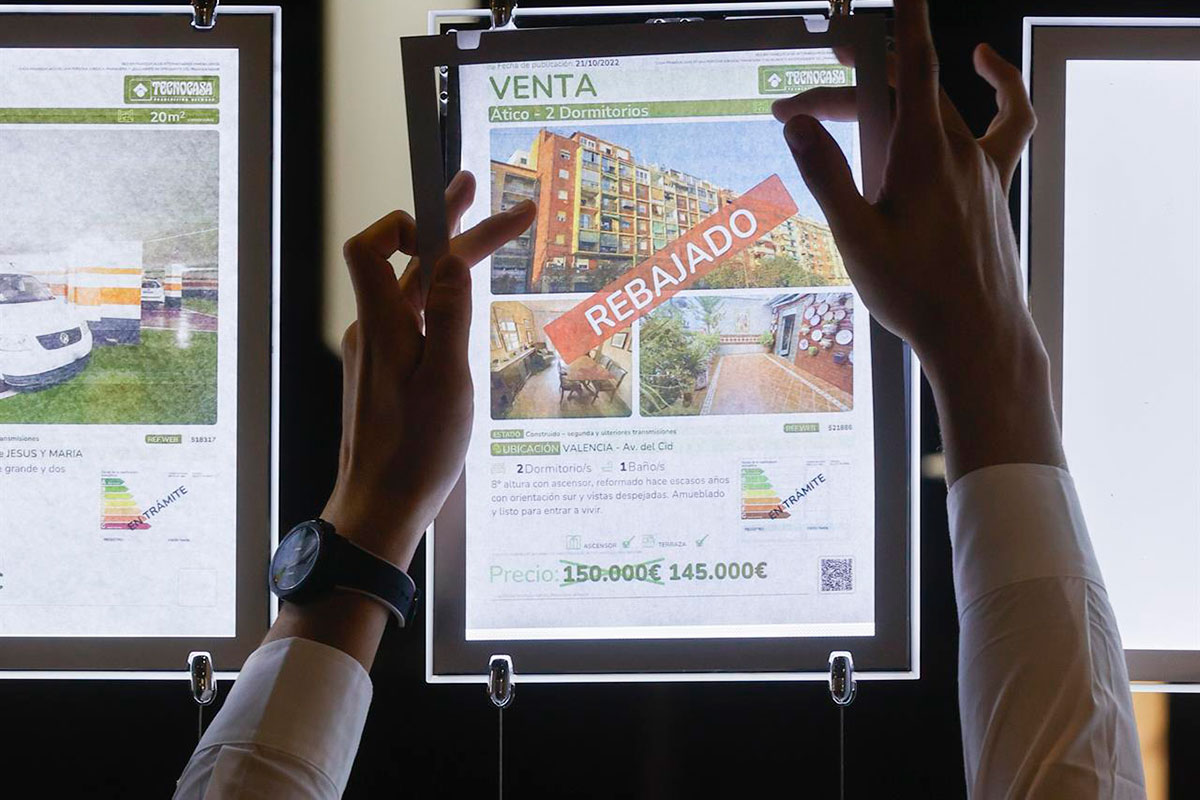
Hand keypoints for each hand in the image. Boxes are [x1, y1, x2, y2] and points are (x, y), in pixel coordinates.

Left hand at [322, 171, 535, 566]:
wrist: (379, 509)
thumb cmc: (414, 454)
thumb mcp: (446, 382)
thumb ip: (449, 316)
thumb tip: (451, 260)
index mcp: (383, 327)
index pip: (373, 247)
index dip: (406, 222)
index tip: (453, 211)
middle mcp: (374, 332)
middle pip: (404, 263)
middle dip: (446, 227)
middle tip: (482, 193)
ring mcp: (378, 354)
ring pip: (412, 293)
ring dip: (447, 264)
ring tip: (488, 238)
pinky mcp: (386, 376)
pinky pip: (413, 323)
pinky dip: (440, 302)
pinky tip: (466, 311)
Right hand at [773, 0, 1062, 482]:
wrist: (977, 335)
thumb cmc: (915, 294)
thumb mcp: (856, 238)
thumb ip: (827, 174)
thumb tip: (800, 124)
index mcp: (922, 154)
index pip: (912, 67)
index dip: (902, 22)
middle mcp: (957, 149)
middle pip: (903, 93)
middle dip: (850, 91)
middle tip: (800, 111)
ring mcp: (980, 165)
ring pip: (939, 107)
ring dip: (894, 99)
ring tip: (855, 103)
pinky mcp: (993, 184)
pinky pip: (1006, 122)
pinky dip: (1000, 88)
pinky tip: (983, 69)